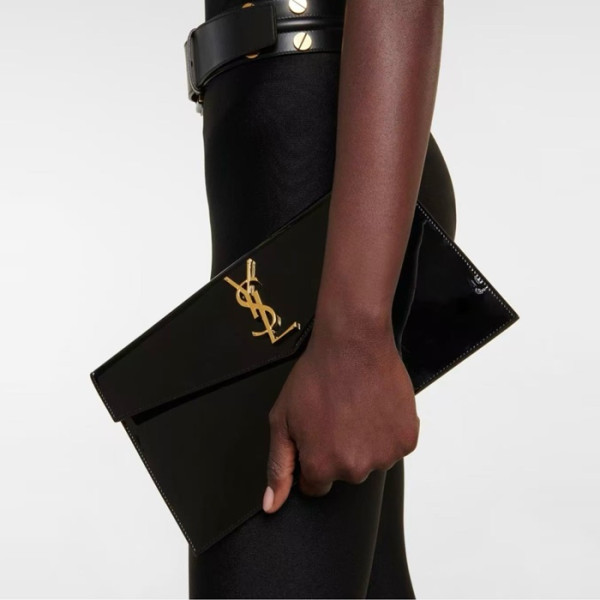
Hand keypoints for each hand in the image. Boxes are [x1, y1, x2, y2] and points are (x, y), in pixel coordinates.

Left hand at [262, 321, 419, 512]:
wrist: (353, 343)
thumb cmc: (316, 376)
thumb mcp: (282, 419)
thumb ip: (278, 466)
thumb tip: (272, 504)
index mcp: (321, 465)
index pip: (315, 485)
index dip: (313, 458)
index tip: (317, 435)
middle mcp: (354, 468)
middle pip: (345, 472)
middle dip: (339, 450)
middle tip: (336, 415)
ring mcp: (384, 454)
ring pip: (372, 460)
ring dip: (366, 442)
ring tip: (356, 408)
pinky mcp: (406, 439)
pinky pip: (394, 445)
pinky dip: (387, 431)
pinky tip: (375, 407)